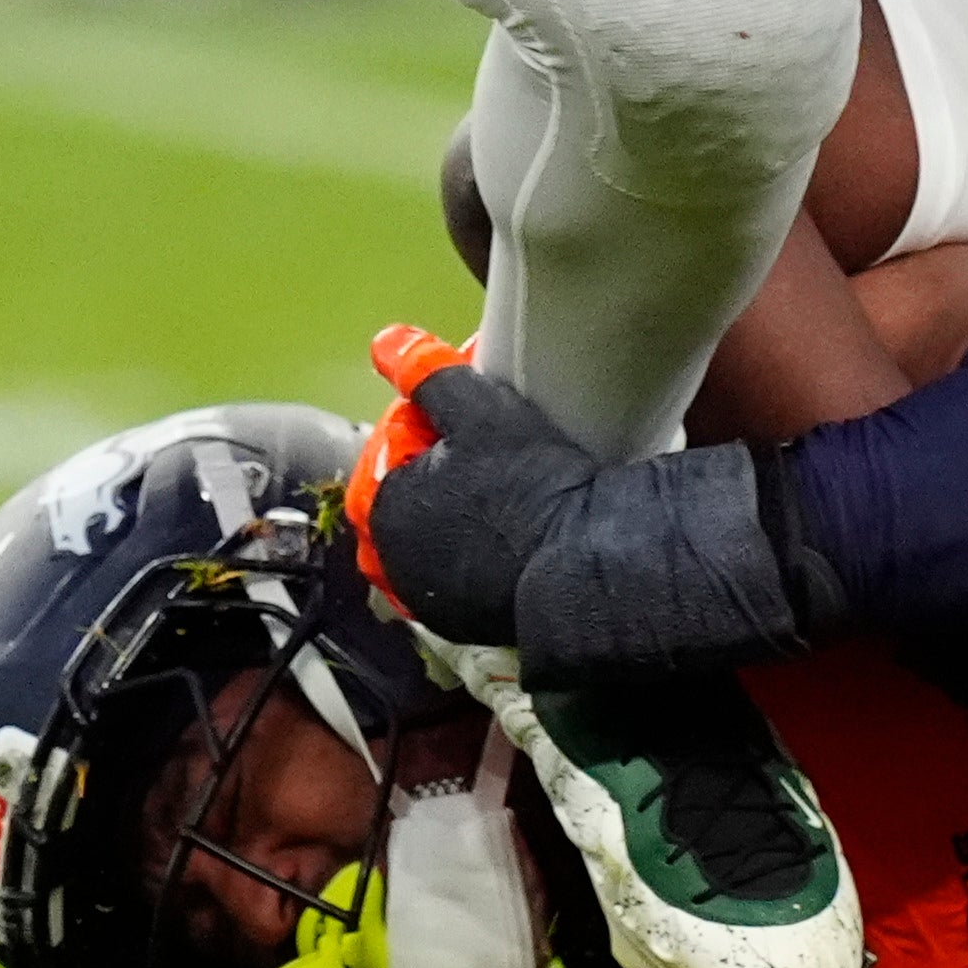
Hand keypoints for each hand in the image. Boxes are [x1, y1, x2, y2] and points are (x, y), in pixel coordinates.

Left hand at [343, 333, 597, 651]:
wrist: (586, 564)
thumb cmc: (527, 482)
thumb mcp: (477, 409)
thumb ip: (424, 372)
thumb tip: (385, 341)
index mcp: (382, 511)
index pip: (387, 450)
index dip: (424, 422)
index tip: (464, 414)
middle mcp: (392, 565)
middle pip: (403, 498)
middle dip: (432, 470)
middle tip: (482, 449)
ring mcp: (429, 602)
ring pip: (428, 539)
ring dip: (449, 511)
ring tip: (497, 486)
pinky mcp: (467, 625)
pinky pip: (457, 574)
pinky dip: (471, 551)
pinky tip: (507, 530)